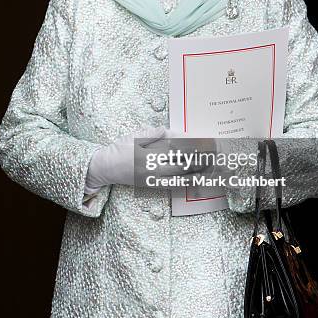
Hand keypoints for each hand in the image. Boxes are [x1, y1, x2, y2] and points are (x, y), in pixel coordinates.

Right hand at [84, 125, 207, 191]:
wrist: (106, 167)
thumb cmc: (120, 149)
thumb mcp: (135, 136)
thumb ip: (154, 134)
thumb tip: (172, 131)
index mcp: (149, 153)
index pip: (175, 150)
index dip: (190, 147)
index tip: (203, 144)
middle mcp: (152, 168)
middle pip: (181, 165)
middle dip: (197, 161)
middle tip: (212, 156)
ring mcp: (152, 178)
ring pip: (178, 178)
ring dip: (194, 174)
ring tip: (208, 168)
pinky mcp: (151, 185)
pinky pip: (171, 186)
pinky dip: (184, 183)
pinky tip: (194, 179)